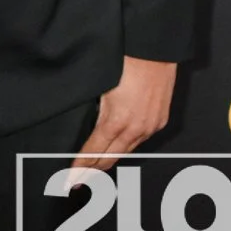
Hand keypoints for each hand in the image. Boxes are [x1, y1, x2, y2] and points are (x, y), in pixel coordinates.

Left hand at [67, 56, 176, 183]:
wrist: (154, 49)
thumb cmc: (126, 61)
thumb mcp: (102, 87)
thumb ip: (96, 110)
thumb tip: (88, 126)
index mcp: (116, 120)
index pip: (93, 152)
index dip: (80, 167)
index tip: (70, 179)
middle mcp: (135, 128)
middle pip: (110, 159)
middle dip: (93, 171)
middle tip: (79, 181)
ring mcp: (150, 126)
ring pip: (127, 151)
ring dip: (110, 159)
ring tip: (95, 169)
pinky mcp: (160, 121)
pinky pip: (141, 140)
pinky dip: (127, 146)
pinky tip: (118, 147)